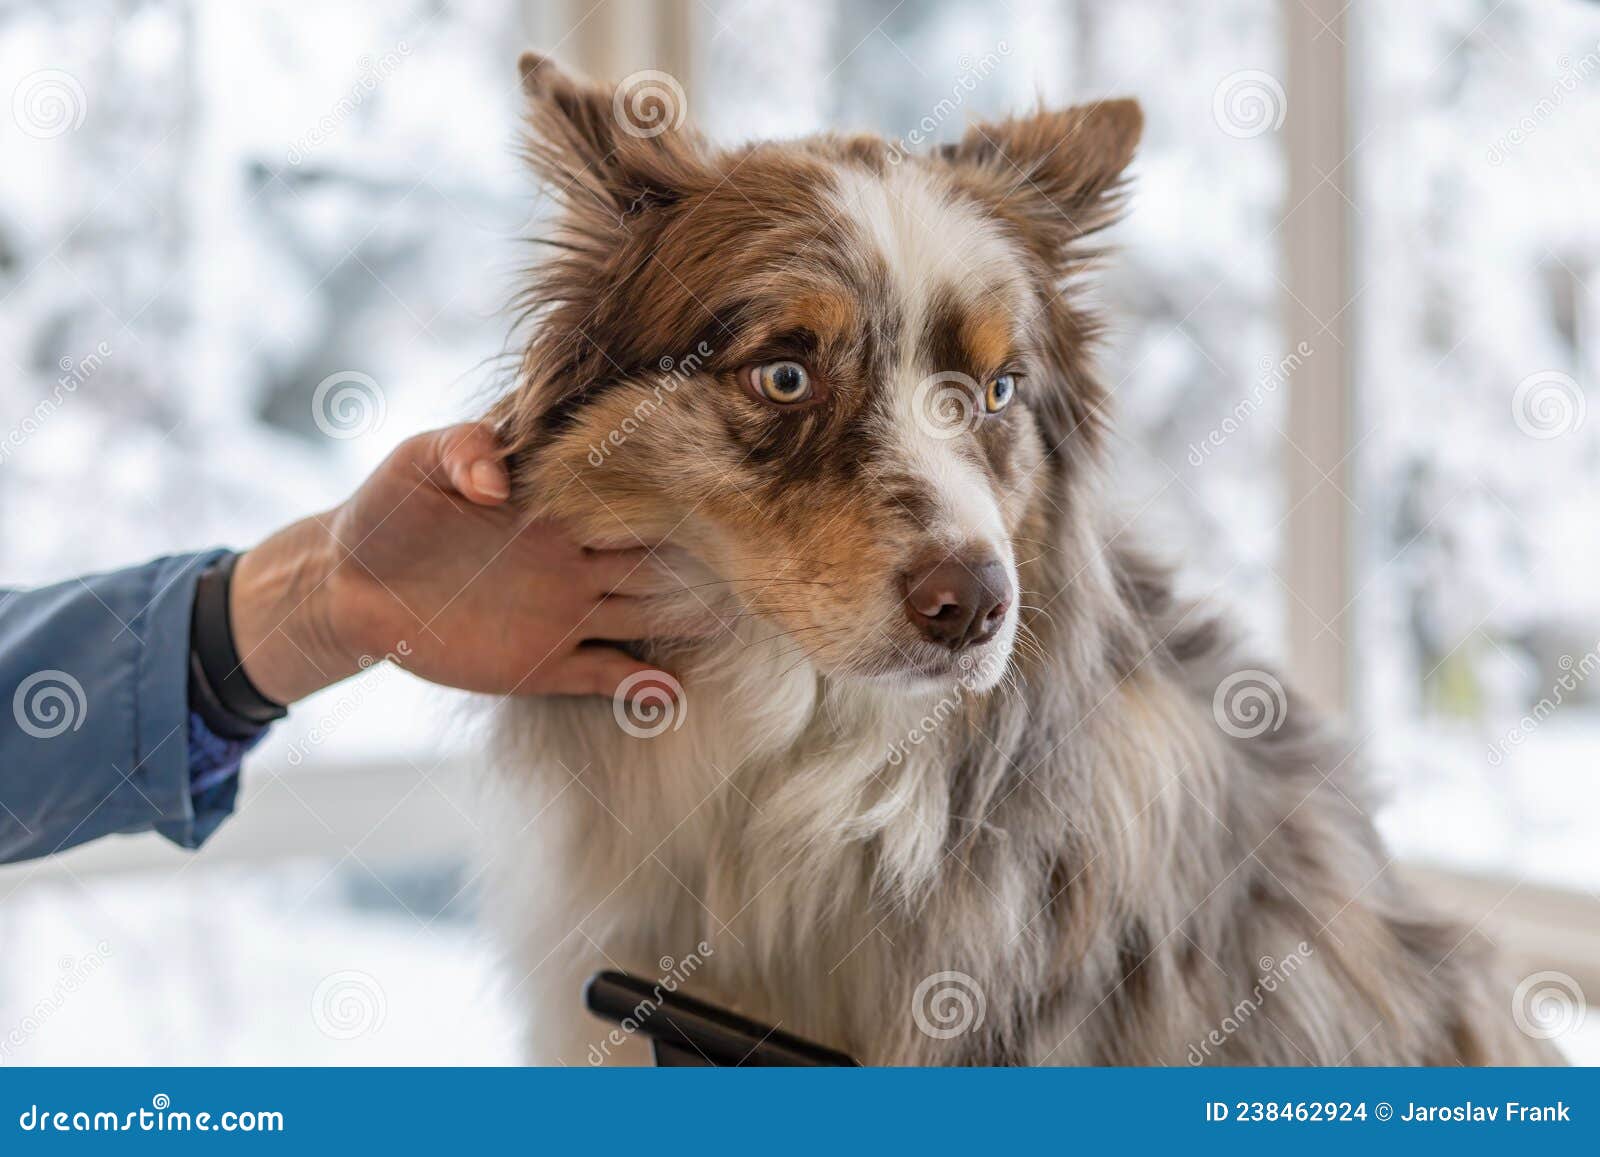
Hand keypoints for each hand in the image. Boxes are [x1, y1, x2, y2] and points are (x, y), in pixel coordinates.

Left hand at [229, 422, 696, 704]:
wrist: (352, 582)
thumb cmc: (390, 507)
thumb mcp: (415, 462)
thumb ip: (459, 450)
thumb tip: (497, 480)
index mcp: (558, 506)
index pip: (628, 497)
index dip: (669, 494)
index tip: (715, 486)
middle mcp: (577, 558)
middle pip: (655, 559)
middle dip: (702, 558)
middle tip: (756, 556)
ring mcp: (567, 613)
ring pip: (646, 613)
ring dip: (688, 618)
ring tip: (738, 620)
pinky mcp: (543, 663)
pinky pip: (604, 676)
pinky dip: (639, 687)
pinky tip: (673, 695)